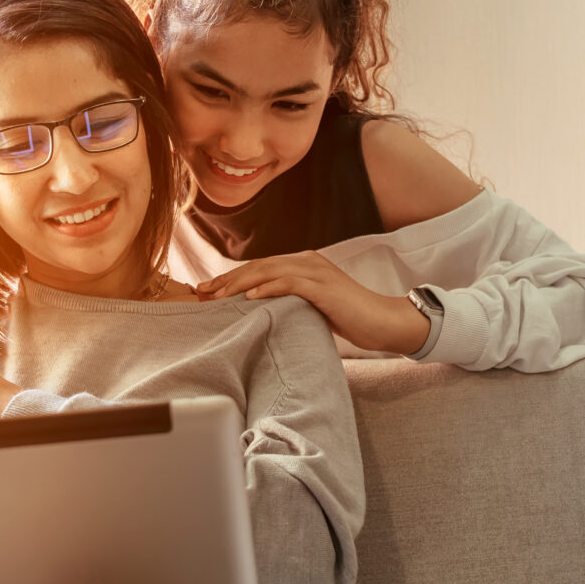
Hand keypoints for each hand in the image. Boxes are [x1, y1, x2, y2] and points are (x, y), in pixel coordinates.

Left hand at [197, 251, 430, 354]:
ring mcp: (316, 272)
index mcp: (303, 265)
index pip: (259, 268)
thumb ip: (291, 304)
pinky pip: (290, 283)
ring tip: (216, 295)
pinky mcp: (324, 286)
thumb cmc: (350, 319)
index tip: (207, 292)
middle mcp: (307, 262)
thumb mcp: (313, 308)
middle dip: (226, 279)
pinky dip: (268, 287)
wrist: (383, 321)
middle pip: (257, 266)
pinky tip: (249, 296)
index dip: (231, 279)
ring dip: (239, 283)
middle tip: (201, 292)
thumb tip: (263, 315)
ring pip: (269, 271)